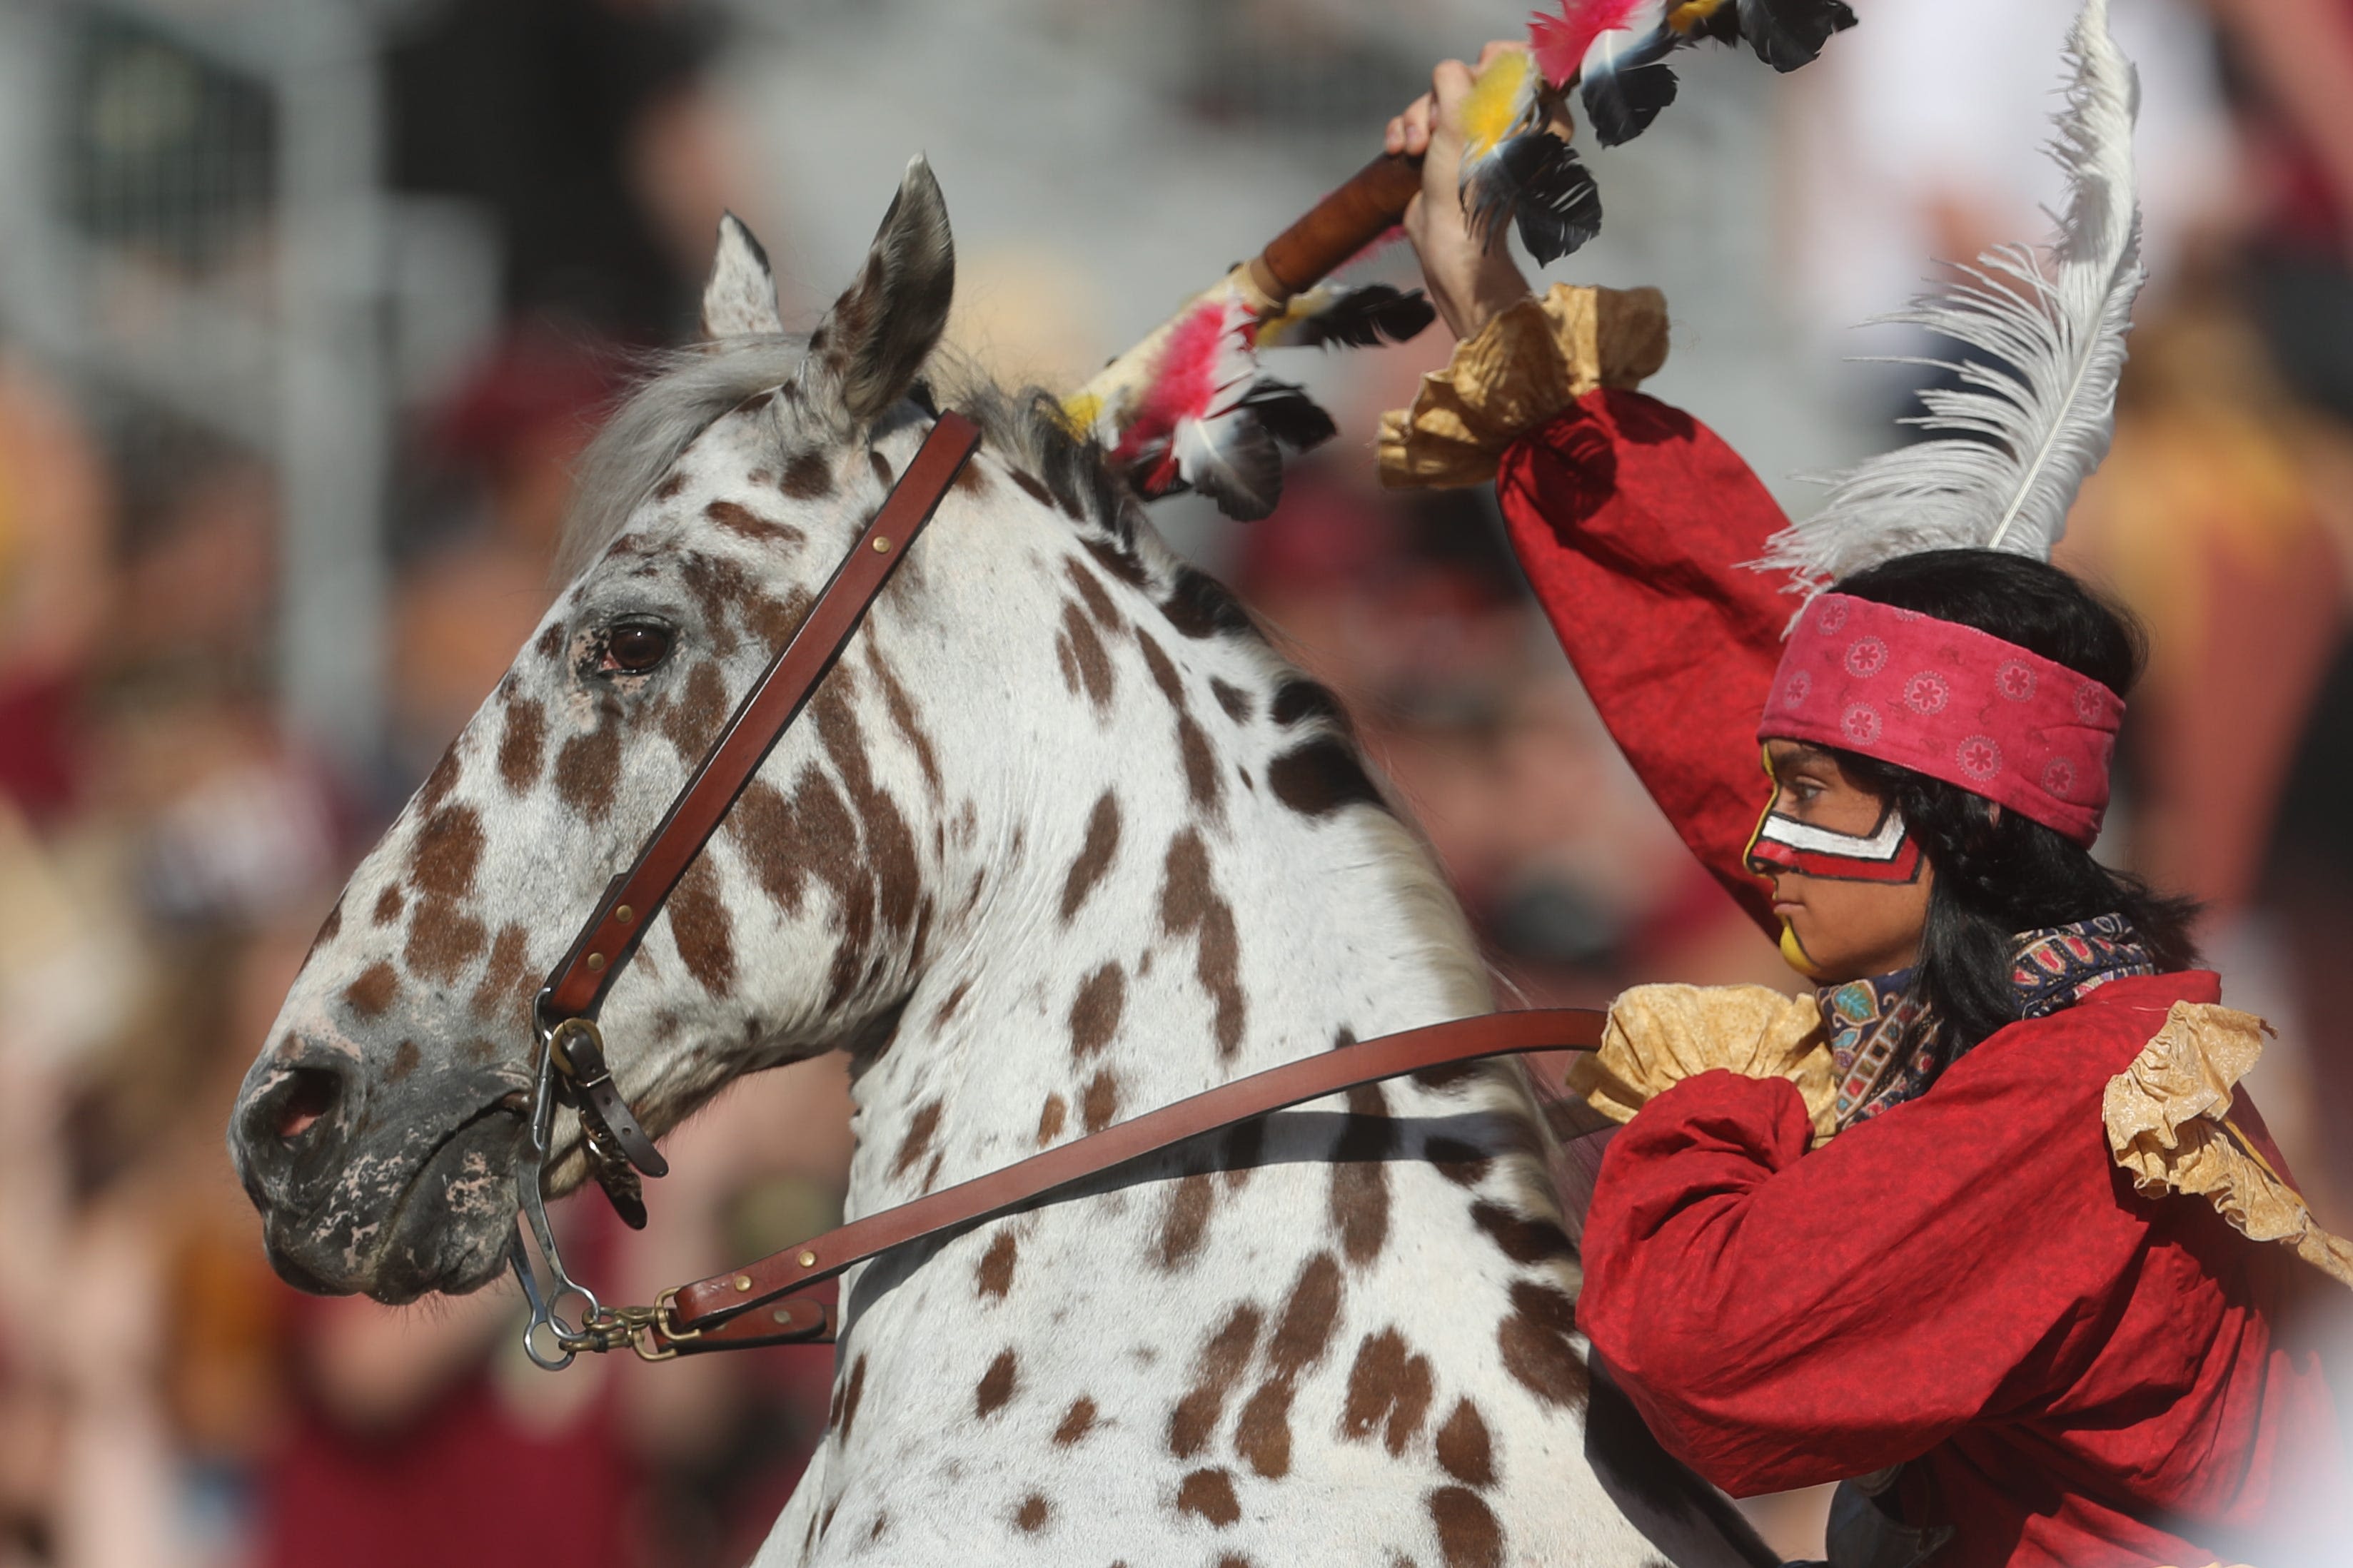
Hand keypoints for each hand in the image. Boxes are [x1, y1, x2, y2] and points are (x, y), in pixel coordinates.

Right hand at [1387, 43, 1536, 340]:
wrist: (1445, 239)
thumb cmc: (1468, 186)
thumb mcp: (1467, 120)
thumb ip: (1460, 78)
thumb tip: (1452, 71)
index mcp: (1539, 113)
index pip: (1520, 58)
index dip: (1490, 64)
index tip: (1475, 85)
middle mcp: (1512, 121)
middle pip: (1470, 75)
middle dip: (1444, 97)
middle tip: (1442, 126)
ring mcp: (1478, 135)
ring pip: (1439, 97)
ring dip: (1419, 119)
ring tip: (1417, 148)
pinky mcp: (1449, 148)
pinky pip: (1422, 119)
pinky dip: (1407, 132)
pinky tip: (1400, 151)